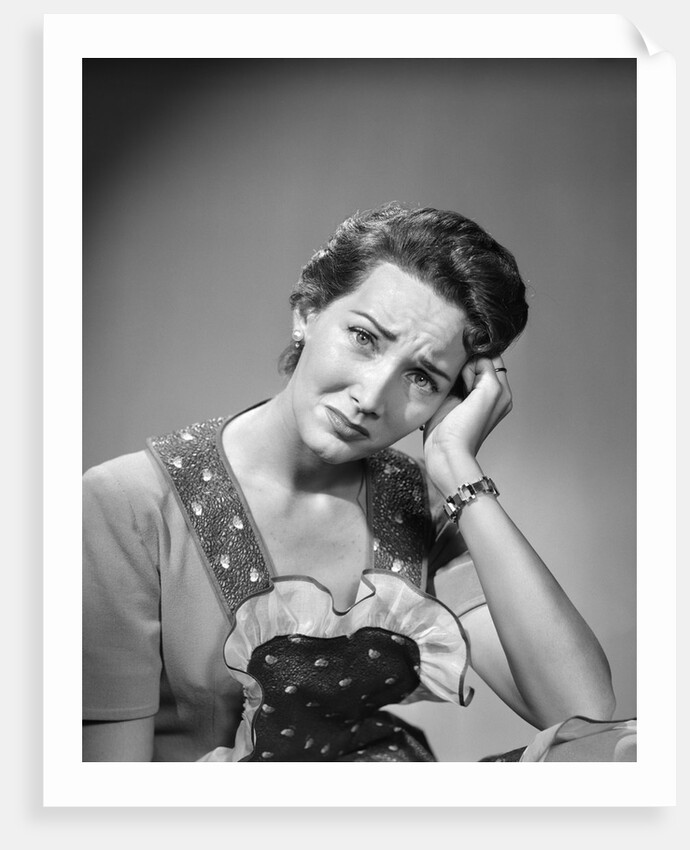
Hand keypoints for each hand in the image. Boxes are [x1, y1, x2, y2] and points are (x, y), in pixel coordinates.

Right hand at [422, 356, 512, 482]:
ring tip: (452, 393)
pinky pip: (448, 379)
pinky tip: (444, 393)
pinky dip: (445, 380)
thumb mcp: (489, 391)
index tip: (471, 370)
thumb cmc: (468, 427)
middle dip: (466, 366)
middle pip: (475, 362)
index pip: (492, 357)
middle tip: (463, 387)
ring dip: (454, 373)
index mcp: (501, 391)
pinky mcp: (450, 400)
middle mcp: (486, 392)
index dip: (480, 357)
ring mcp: (467, 396)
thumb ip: (487, 367)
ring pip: (460, 369)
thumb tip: (472, 358)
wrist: (445, 451)